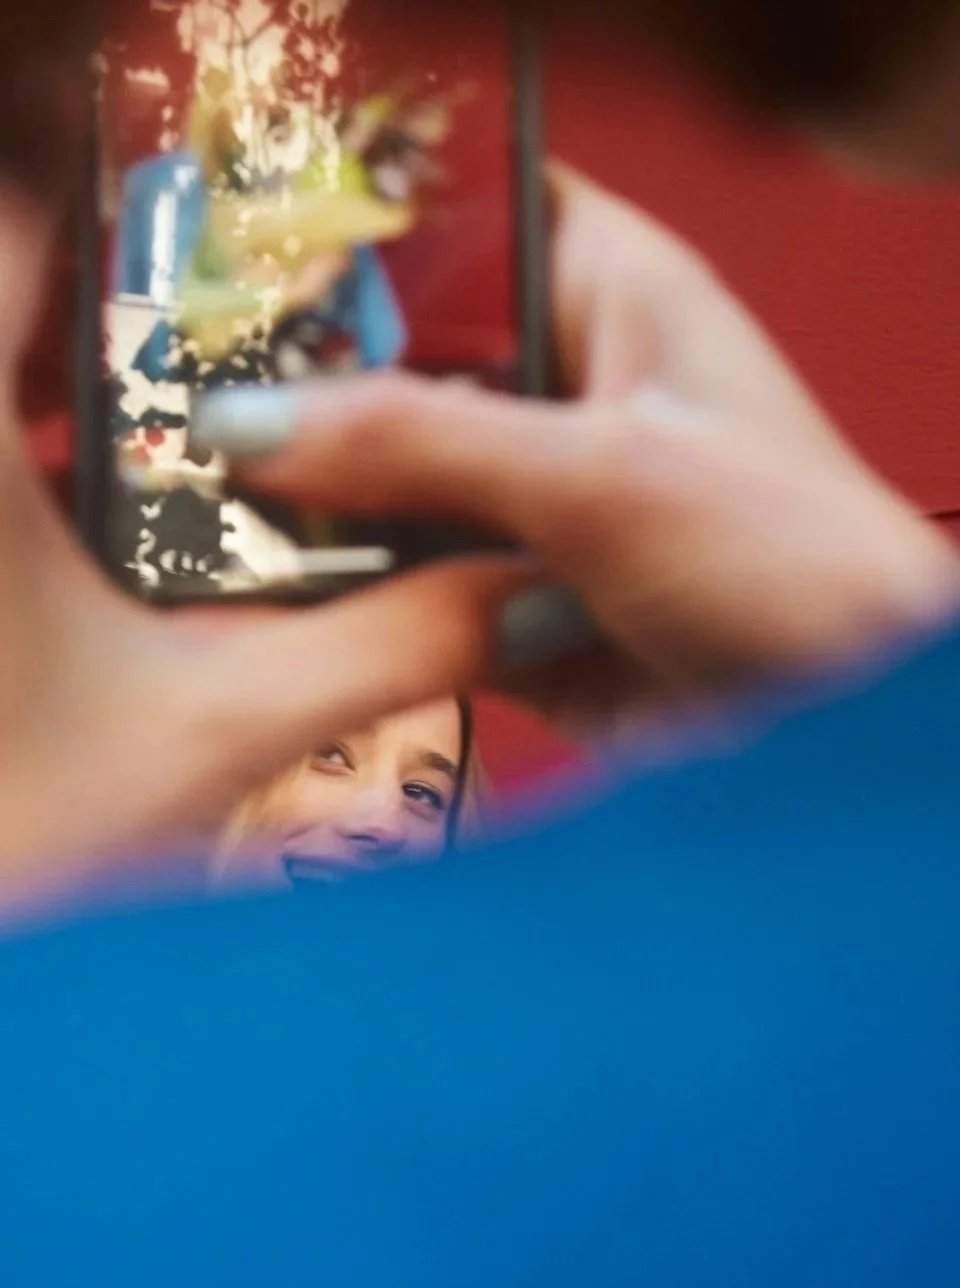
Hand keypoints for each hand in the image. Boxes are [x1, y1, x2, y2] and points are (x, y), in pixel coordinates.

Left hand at [0, 180, 515, 905]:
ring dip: (88, 367)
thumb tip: (543, 587)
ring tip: (211, 401)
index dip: (121, 191)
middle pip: (13, 286)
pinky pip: (2, 463)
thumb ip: (396, 641)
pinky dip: (58, 452)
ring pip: (5, 375)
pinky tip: (148, 515)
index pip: (18, 219)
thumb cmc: (27, 842)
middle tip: (243, 316)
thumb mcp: (228, 732)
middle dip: (127, 289)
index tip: (226, 221)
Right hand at [198, 166, 959, 747]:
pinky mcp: (521, 607)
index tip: (248, 256)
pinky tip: (273, 600)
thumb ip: (422, 440)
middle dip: (317, 389)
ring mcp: (542, 506)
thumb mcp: (601, 475)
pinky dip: (357, 599)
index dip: (369, 227)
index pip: (475, 214)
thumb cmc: (791, 565)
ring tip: (208, 506)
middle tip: (194, 405)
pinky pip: (413, 588)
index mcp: (617, 296)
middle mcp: (572, 391)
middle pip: (413, 360)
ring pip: (402, 483)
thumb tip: (252, 422)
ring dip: (326, 505)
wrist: (841, 736)